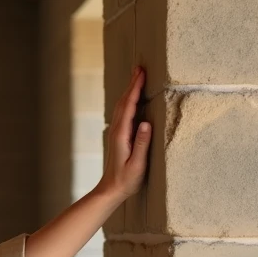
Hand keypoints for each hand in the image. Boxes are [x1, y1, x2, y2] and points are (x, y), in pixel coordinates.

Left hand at [98, 66, 150, 199]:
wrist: (111, 190)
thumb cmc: (126, 180)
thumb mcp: (137, 164)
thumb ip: (142, 144)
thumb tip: (146, 123)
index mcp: (122, 135)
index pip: (129, 106)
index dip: (135, 89)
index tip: (141, 73)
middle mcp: (117, 130)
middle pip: (124, 102)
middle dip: (132, 84)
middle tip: (139, 67)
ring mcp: (116, 132)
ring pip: (122, 106)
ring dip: (129, 90)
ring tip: (137, 77)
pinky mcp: (119, 136)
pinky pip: (124, 113)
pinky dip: (129, 101)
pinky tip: (133, 98)